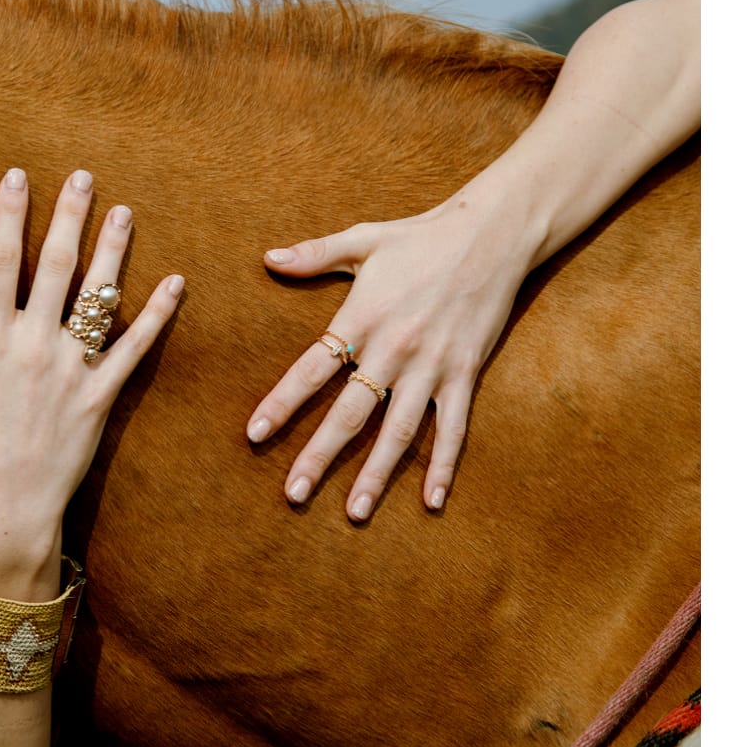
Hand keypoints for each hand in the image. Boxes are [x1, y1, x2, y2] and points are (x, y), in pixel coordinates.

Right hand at [0, 168, 183, 591]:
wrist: (6, 510)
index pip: (0, 262)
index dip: (9, 215)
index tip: (18, 177)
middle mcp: (34, 346)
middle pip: (56, 266)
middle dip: (69, 217)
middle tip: (82, 177)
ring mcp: (72, 370)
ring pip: (98, 299)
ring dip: (115, 252)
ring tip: (126, 212)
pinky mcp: (102, 396)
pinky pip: (135, 348)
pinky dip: (157, 315)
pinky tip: (175, 284)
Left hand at [246, 199, 528, 519]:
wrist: (493, 235)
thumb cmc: (421, 237)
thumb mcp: (363, 239)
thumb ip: (314, 254)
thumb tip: (267, 259)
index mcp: (363, 316)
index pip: (312, 367)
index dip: (282, 401)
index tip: (255, 434)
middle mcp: (395, 349)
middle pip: (350, 412)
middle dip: (319, 455)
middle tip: (293, 494)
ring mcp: (432, 366)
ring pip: (399, 431)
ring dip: (376, 474)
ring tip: (353, 512)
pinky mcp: (465, 374)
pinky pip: (453, 429)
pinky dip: (443, 465)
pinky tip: (432, 501)